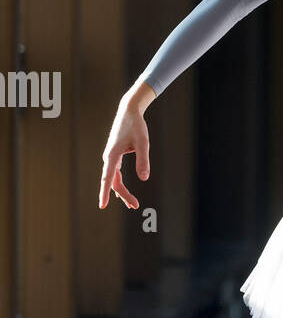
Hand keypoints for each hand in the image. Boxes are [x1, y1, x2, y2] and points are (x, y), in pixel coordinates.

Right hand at [99, 89, 152, 209]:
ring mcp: (111, 156)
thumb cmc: (136, 125)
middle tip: (135, 206)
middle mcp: (109, 157)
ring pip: (114, 178)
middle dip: (124, 195)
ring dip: (122, 191)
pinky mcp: (115, 154)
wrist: (129, 111)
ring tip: (132, 204)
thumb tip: (144, 178)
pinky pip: (115, 173)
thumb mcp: (143, 143)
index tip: (102, 206)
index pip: (107, 179)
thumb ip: (143, 160)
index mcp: (112, 155)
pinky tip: (121, 193)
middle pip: (113, 182)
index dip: (104, 193)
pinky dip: (119, 183)